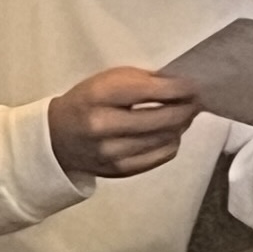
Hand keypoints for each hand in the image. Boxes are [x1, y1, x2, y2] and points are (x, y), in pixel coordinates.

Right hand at [45, 64, 203, 179]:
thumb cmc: (87, 102)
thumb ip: (142, 81)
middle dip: (187, 108)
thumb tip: (183, 86)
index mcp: (99, 95)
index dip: (181, 89)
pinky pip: (161, 156)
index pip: (152, 91)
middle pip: (165, 118)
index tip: (194, 85)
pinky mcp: (119, 170)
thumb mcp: (106, 80)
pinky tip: (169, 133)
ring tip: (183, 115)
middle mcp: (104, 125)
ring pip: (166, 138)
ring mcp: (111, 152)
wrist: (56, 138)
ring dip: (181, 125)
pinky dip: (171, 142)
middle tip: (196, 101)